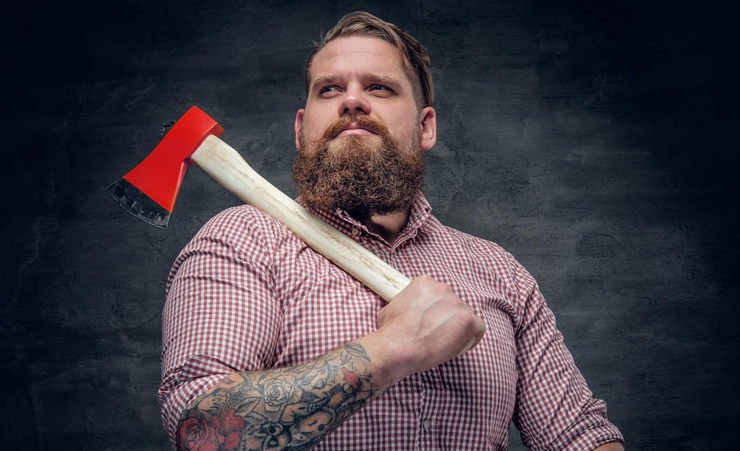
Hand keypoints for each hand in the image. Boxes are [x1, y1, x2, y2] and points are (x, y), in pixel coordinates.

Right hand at [371, 275, 485, 382]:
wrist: (398, 347)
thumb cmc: (391, 331)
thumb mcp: (390, 307)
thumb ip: (404, 304)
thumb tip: (403, 310)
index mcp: (424, 282)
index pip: (437, 293)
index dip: (434, 309)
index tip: (430, 320)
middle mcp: (443, 288)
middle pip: (451, 302)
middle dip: (446, 317)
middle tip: (437, 332)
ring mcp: (457, 303)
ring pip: (464, 314)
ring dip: (458, 327)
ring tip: (444, 341)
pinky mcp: (468, 320)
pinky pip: (478, 327)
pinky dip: (472, 337)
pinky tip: (460, 345)